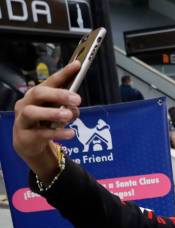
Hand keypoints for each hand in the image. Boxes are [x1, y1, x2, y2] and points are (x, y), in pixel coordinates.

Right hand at [13, 60, 81, 181]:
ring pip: (33, 112)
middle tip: (77, 99)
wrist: (29, 143)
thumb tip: (74, 105)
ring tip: (69, 115)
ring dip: (52, 113)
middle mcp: (27, 103)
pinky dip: (57, 133)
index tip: (78, 65)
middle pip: (39, 93)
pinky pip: (41, 134)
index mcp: (37, 94)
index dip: (64, 73)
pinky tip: (70, 133)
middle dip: (58, 94)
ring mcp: (23, 120)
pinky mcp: (26, 136)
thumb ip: (68, 107)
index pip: (51, 81)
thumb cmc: (45, 122)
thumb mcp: (58, 113)